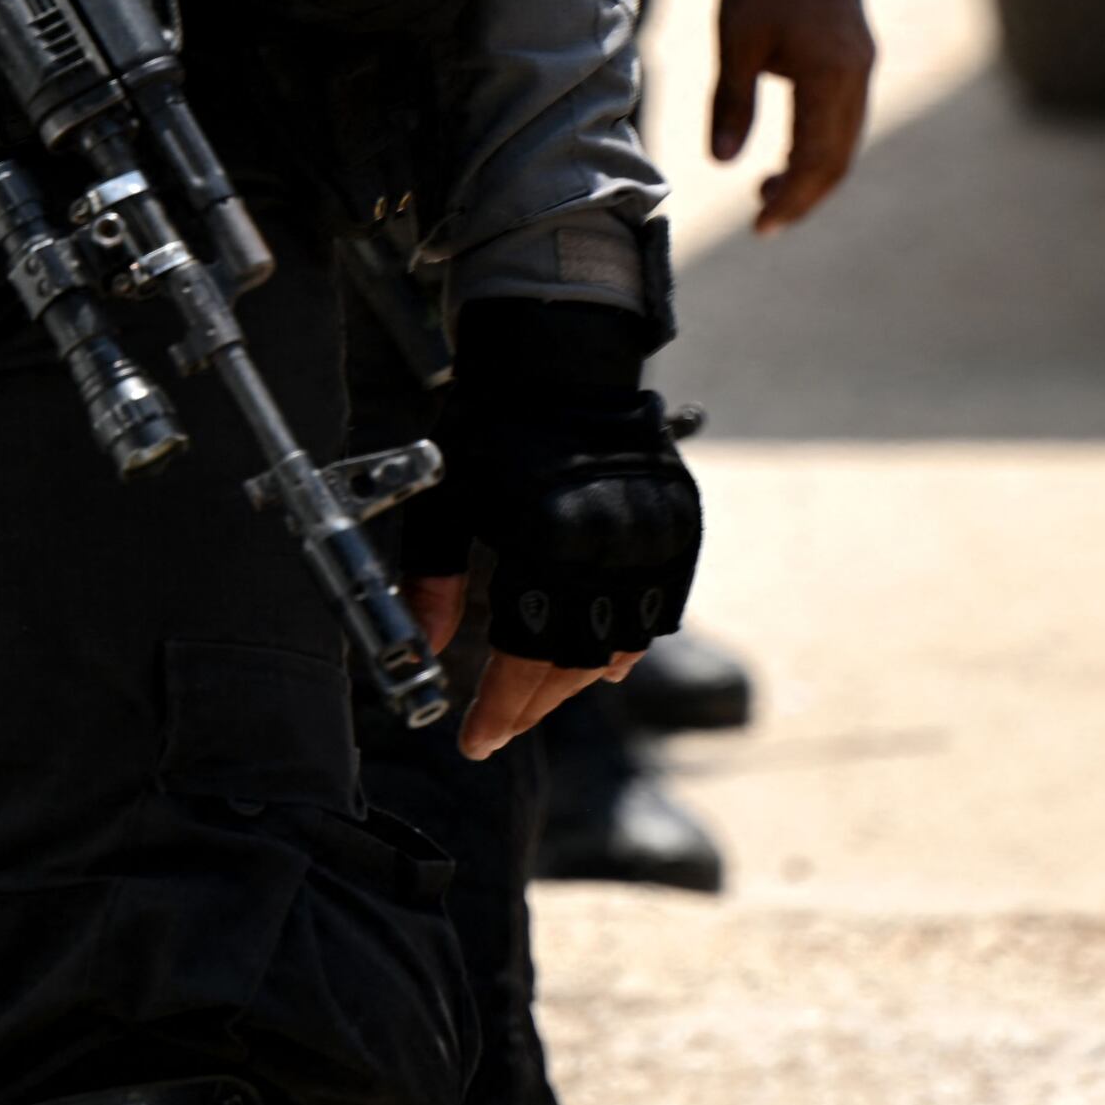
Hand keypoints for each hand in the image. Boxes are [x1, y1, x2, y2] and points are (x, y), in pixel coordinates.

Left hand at [425, 300, 705, 755]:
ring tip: (538, 700)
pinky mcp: (680, 528)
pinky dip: (629, 646)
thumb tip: (424, 652)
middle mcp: (611, 548)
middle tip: (500, 729)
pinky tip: (602, 667)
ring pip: (620, 645)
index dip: (499, 708)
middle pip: (574, 662)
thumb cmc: (491, 430)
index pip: (526, 657)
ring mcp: (654, 539)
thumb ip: (433, 581)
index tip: (474, 741)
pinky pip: (661, 611)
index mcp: (548, 542)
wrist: (562, 362)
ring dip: (576, 681)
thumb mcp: (447, 502)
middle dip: (533, 705)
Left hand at [713, 0, 875, 230]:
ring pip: (846, 141)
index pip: (814, 159)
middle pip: (838, 160)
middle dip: (803, 196)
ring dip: (813, 172)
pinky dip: (820, 144)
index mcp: (829, 76)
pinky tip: (788, 150)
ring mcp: (862, 67)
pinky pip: (846, 117)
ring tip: (768, 189)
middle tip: (763, 220)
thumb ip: (732, 102)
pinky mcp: (858, 57)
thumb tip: (722, 162)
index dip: (789, 198)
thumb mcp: (736, 38)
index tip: (759, 226)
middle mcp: (856, 78)